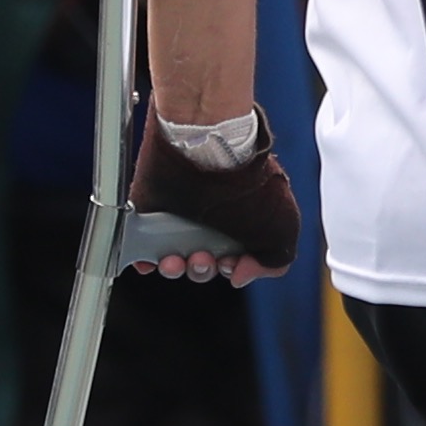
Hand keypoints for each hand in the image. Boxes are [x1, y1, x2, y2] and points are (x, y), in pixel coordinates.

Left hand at [127, 113, 300, 287]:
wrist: (207, 151)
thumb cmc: (245, 185)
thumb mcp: (282, 230)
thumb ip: (274, 261)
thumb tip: (242, 275)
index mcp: (243, 222)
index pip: (237, 259)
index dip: (234, 270)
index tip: (232, 265)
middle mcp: (212, 218)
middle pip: (204, 262)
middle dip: (203, 270)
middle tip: (203, 257)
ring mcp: (181, 214)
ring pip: (174, 256)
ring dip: (174, 268)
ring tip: (175, 260)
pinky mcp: (152, 209)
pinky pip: (143, 243)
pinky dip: (144, 258)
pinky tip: (149, 261)